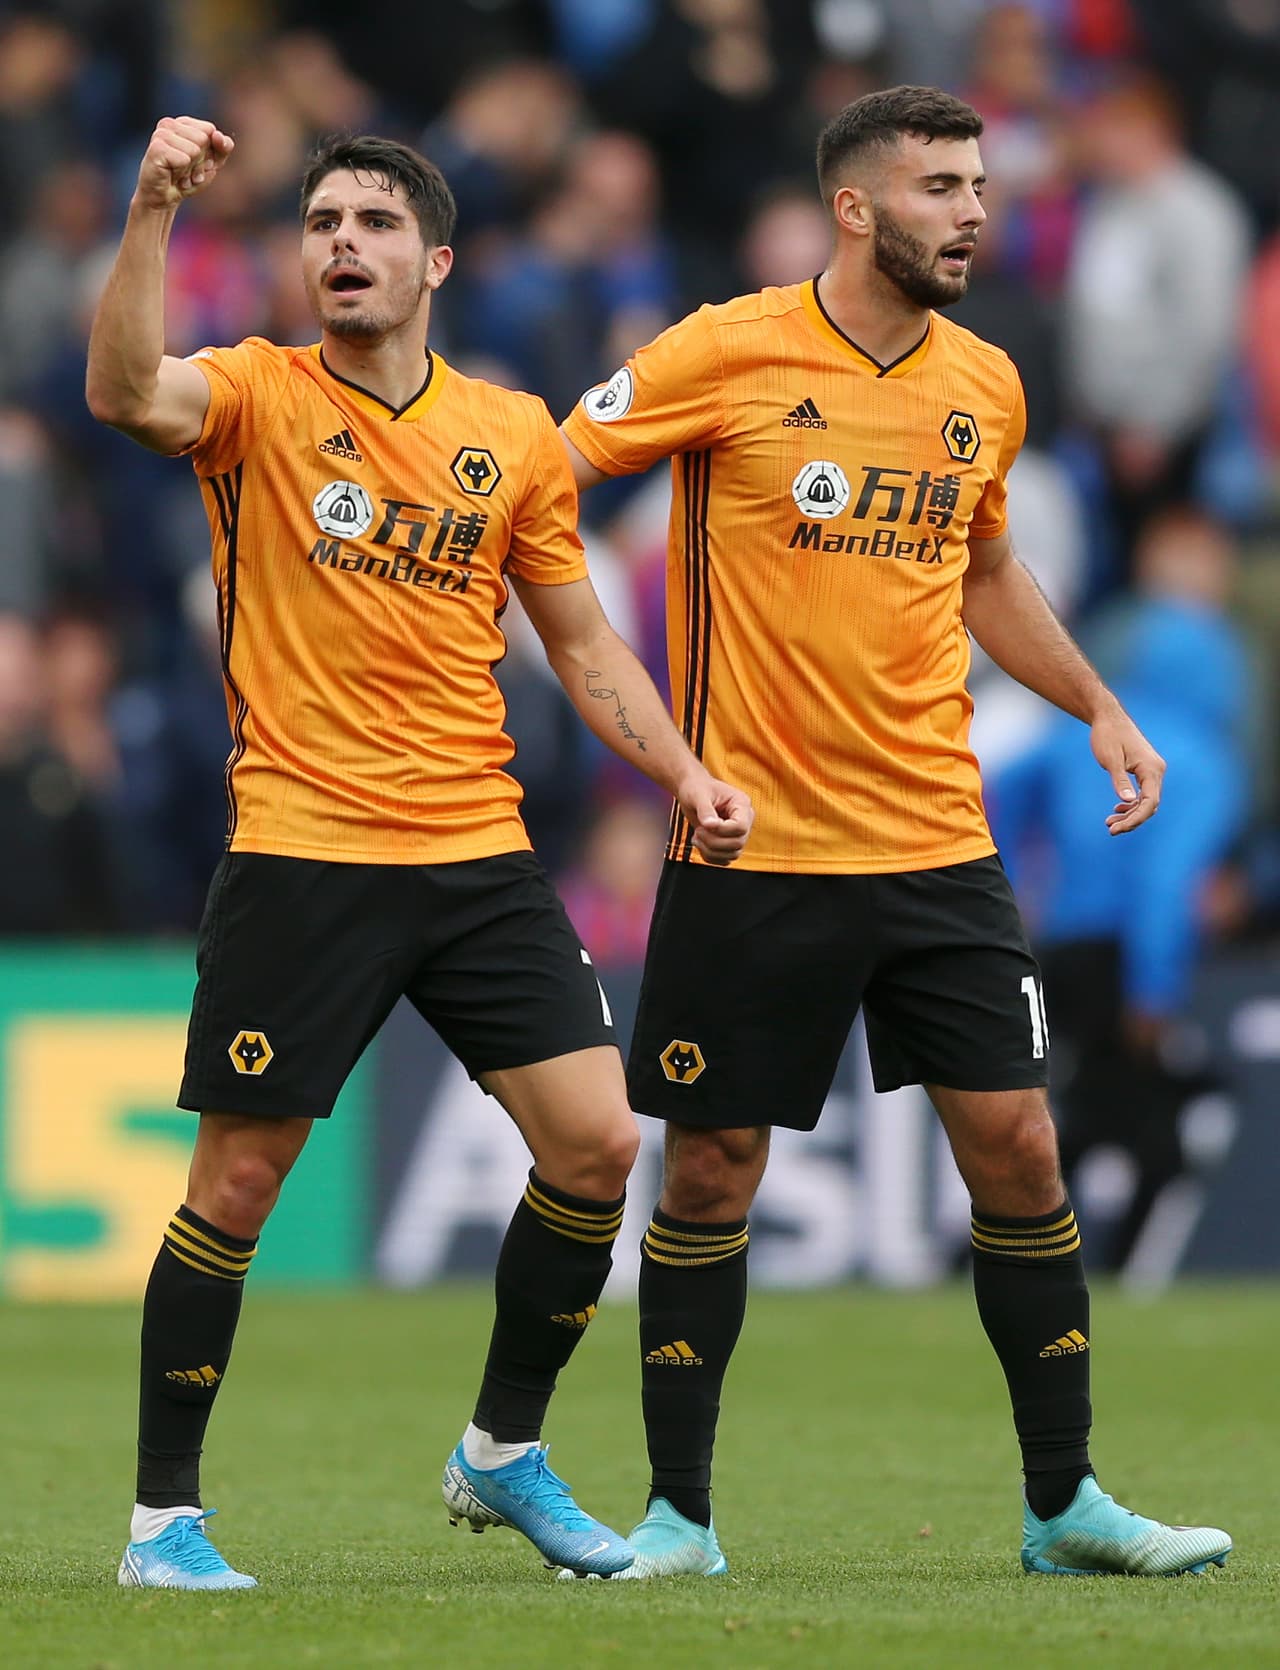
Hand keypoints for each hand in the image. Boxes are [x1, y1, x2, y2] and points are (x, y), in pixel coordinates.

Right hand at [134, 117, 233, 211]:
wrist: (164, 200)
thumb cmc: (187, 180)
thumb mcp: (212, 164)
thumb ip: (223, 148)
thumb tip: (218, 135)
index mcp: (182, 123)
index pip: (211, 131)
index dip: (210, 152)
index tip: (196, 162)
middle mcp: (169, 124)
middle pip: (203, 139)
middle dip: (200, 162)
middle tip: (187, 172)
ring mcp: (161, 134)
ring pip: (194, 150)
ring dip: (191, 170)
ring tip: (179, 175)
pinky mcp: (156, 148)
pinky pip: (184, 160)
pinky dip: (182, 173)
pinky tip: (172, 176)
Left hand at [676, 770, 753, 865]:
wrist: (692, 791)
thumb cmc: (696, 788)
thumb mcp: (698, 795)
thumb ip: (705, 810)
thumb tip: (710, 825)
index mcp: (742, 804)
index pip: (741, 827)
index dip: (722, 830)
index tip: (704, 824)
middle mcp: (745, 820)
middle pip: (738, 843)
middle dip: (713, 841)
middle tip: (698, 831)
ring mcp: (738, 834)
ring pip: (732, 854)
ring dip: (710, 850)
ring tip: (697, 836)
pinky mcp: (729, 844)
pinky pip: (724, 860)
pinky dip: (710, 857)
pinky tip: (700, 843)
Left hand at [1090, 707, 1164, 834]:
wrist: (1108, 718)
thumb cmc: (1108, 736)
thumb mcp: (1110, 760)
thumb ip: (1120, 780)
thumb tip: (1128, 802)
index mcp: (1151, 769)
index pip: (1150, 802)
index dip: (1135, 819)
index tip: (1116, 829)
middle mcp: (1156, 771)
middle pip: (1149, 805)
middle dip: (1131, 820)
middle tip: (1110, 830)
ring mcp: (1152, 771)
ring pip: (1146, 801)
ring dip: (1130, 814)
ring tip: (1109, 824)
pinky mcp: (1145, 771)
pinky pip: (1142, 794)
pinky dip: (1131, 804)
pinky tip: (1117, 811)